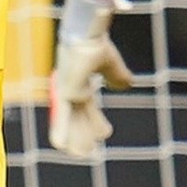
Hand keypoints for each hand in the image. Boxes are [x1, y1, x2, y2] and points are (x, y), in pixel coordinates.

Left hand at [49, 0, 133, 156]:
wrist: (87, 33)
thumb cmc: (95, 43)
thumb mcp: (110, 63)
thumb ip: (117, 74)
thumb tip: (127, 84)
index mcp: (80, 81)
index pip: (87, 107)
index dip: (94, 121)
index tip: (105, 133)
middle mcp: (71, 88)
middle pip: (78, 117)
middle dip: (83, 134)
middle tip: (87, 152)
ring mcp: (66, 91)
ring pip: (70, 121)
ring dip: (75, 138)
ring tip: (79, 154)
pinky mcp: (65, 93)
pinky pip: (62, 118)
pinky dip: (60, 131)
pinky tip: (59, 146)